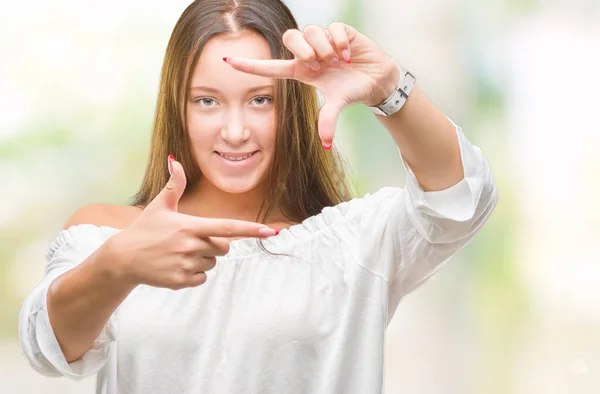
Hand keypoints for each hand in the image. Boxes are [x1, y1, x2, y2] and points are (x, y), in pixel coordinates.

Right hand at [110, 157, 276, 289]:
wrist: (122, 259)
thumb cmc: (144, 229)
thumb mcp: (159, 206)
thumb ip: (173, 185)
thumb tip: (173, 160)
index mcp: (190, 226)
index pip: (228, 227)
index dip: (251, 230)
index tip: (271, 231)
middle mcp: (191, 246)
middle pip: (223, 248)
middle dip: (213, 245)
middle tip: (188, 242)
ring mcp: (186, 265)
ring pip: (212, 264)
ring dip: (202, 260)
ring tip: (178, 254)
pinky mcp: (181, 281)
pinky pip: (202, 279)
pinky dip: (193, 274)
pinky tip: (175, 267)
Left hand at [224, 22, 400, 147]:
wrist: (377, 79)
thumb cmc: (352, 90)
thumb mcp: (338, 104)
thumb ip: (329, 121)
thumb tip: (326, 145)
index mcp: (301, 71)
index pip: (270, 67)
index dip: (249, 65)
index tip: (227, 60)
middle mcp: (308, 54)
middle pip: (290, 38)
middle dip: (304, 50)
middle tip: (321, 65)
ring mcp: (323, 40)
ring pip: (311, 32)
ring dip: (325, 48)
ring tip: (338, 62)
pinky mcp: (339, 31)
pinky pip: (332, 28)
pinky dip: (341, 43)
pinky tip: (348, 55)